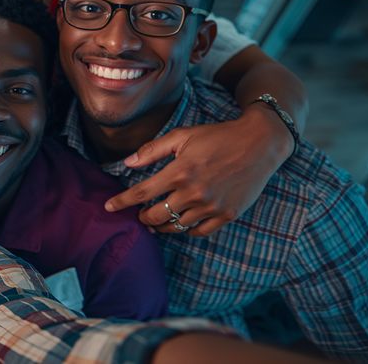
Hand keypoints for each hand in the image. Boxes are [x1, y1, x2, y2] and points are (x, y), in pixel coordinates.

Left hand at [104, 105, 292, 236]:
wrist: (259, 144)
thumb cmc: (217, 137)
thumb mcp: (182, 136)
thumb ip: (153, 150)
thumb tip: (127, 162)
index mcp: (179, 171)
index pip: (142, 193)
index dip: (122, 202)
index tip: (108, 207)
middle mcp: (194, 192)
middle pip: (156, 215)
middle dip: (142, 217)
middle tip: (139, 214)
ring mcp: (212, 206)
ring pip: (177, 227)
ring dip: (162, 226)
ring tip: (155, 222)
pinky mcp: (227, 214)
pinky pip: (199, 232)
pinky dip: (186, 230)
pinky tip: (180, 224)